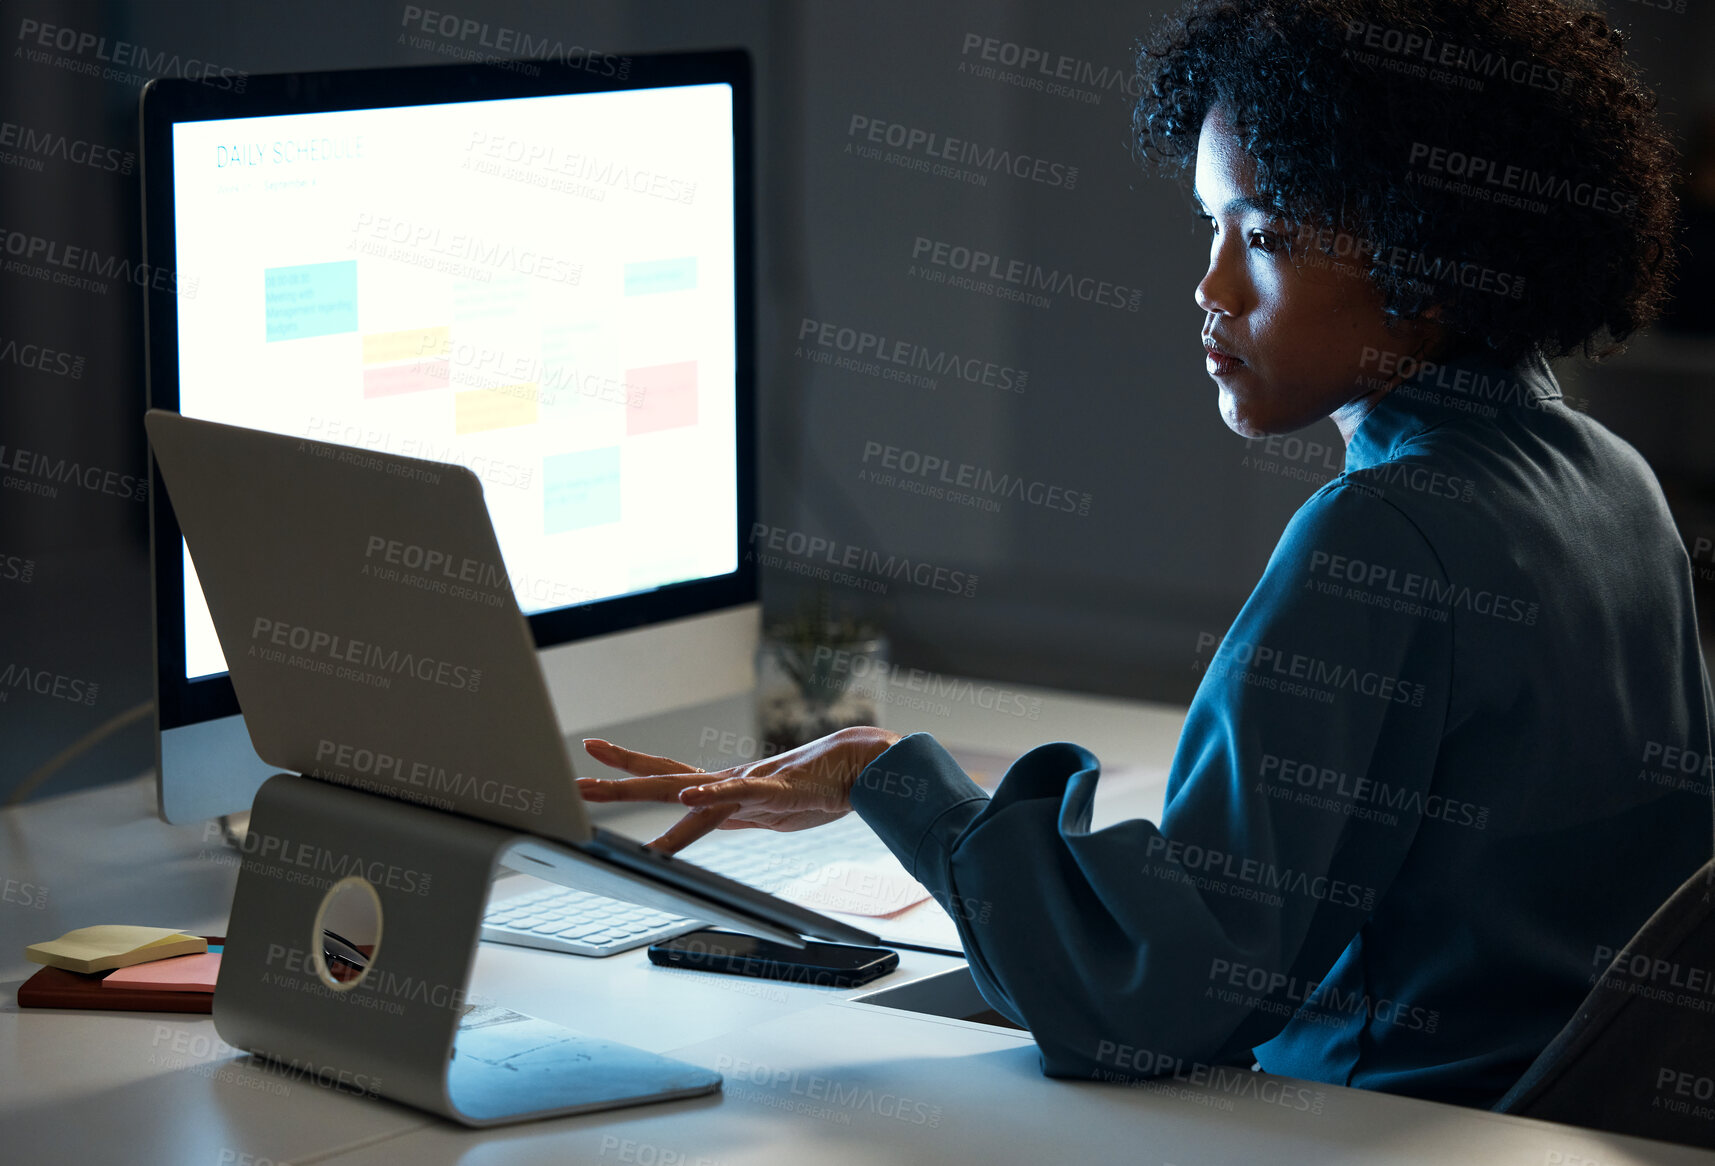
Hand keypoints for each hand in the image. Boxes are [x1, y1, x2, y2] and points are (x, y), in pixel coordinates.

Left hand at [577, 726, 902, 853]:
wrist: (860, 766)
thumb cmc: (819, 787)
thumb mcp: (768, 811)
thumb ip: (736, 814)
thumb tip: (710, 818)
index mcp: (724, 786)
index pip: (666, 774)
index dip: (629, 767)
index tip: (593, 758)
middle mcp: (726, 782)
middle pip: (661, 779)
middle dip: (616, 785)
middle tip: (575, 784)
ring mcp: (747, 786)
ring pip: (685, 788)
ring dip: (641, 789)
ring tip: (604, 789)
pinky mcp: (773, 793)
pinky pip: (737, 796)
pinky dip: (711, 796)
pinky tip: (689, 797)